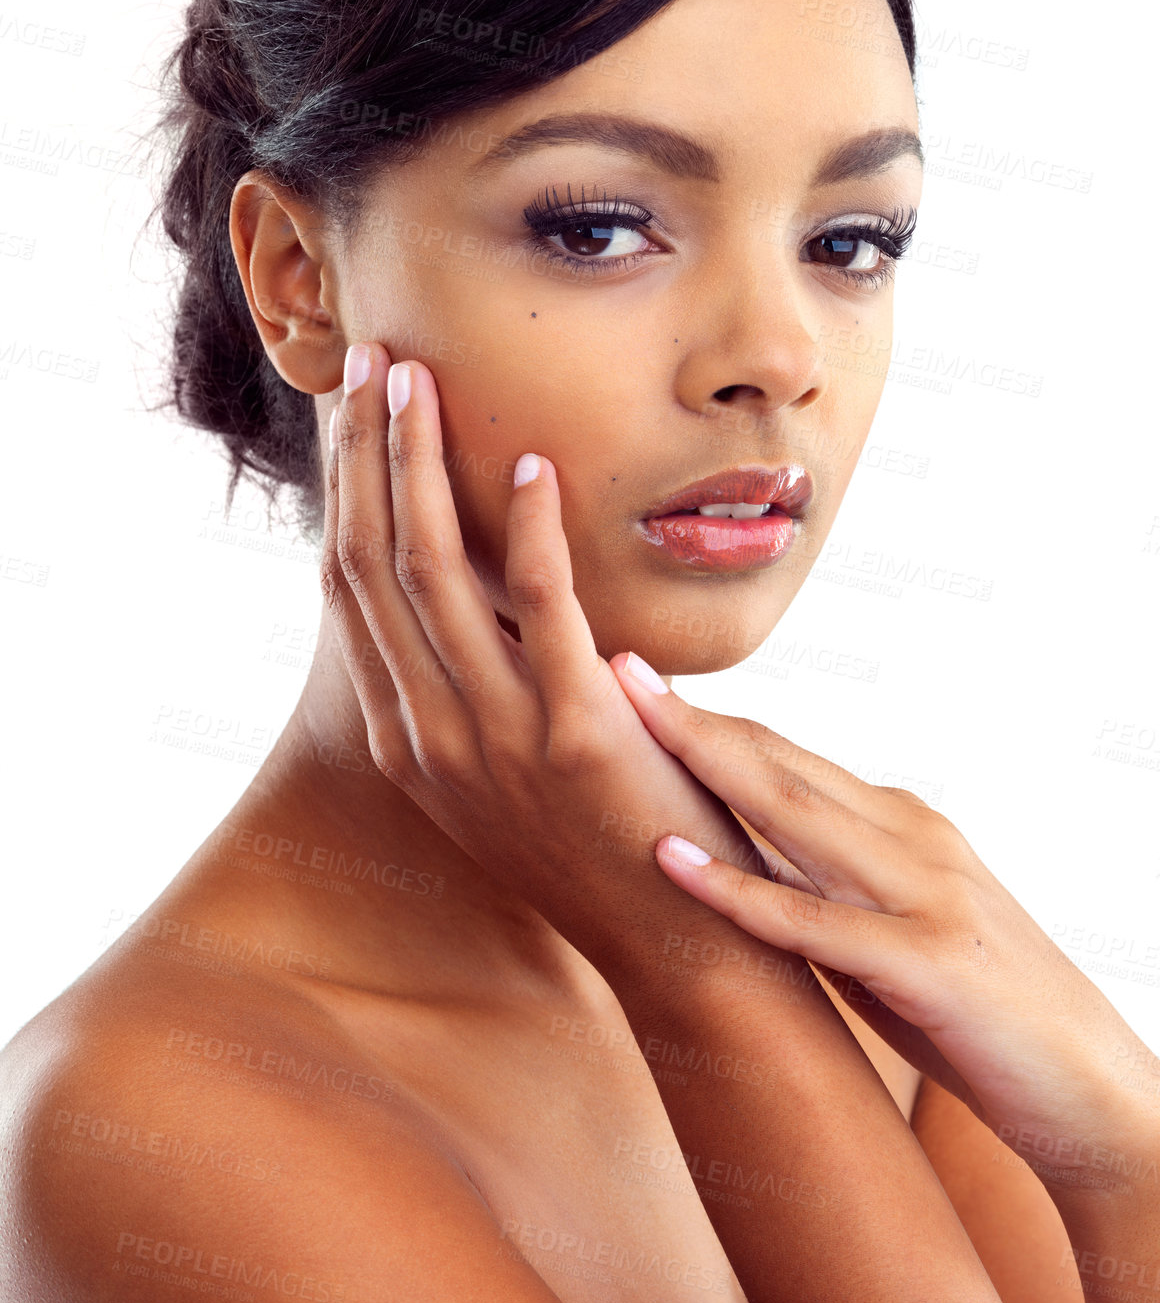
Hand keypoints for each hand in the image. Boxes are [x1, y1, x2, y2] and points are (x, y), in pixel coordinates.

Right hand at [319, 343, 766, 977]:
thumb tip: (471, 590)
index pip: (348, 588)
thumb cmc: (597, 841)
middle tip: (371, 361)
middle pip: (370, 561)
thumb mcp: (499, 768)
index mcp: (403, 736)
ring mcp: (492, 735)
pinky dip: (530, 526)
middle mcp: (425, 733)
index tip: (350, 415)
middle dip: (365, 452)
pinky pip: (539, 605)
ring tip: (421, 378)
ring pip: (430, 568)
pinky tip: (536, 463)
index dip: (345, 491)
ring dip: (421, 462)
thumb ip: (469, 685)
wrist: (672, 942)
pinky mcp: (574, 730)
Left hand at [609, 673, 1159, 1175]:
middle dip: (692, 715)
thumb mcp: (888, 927)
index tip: (635, 682)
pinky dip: (738, 891)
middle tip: (615, 667)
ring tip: (632, 721)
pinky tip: (672, 861)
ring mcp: (924, 893)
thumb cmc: (974, 1011)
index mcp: (898, 823)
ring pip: (794, 814)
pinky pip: (817, 921)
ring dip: (706, 763)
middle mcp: (910, 836)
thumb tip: (733, 859)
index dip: (707, 718)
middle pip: (780, 762)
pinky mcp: (930, 962)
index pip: (786, 756)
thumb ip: (824, 885)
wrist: (1091, 1087)